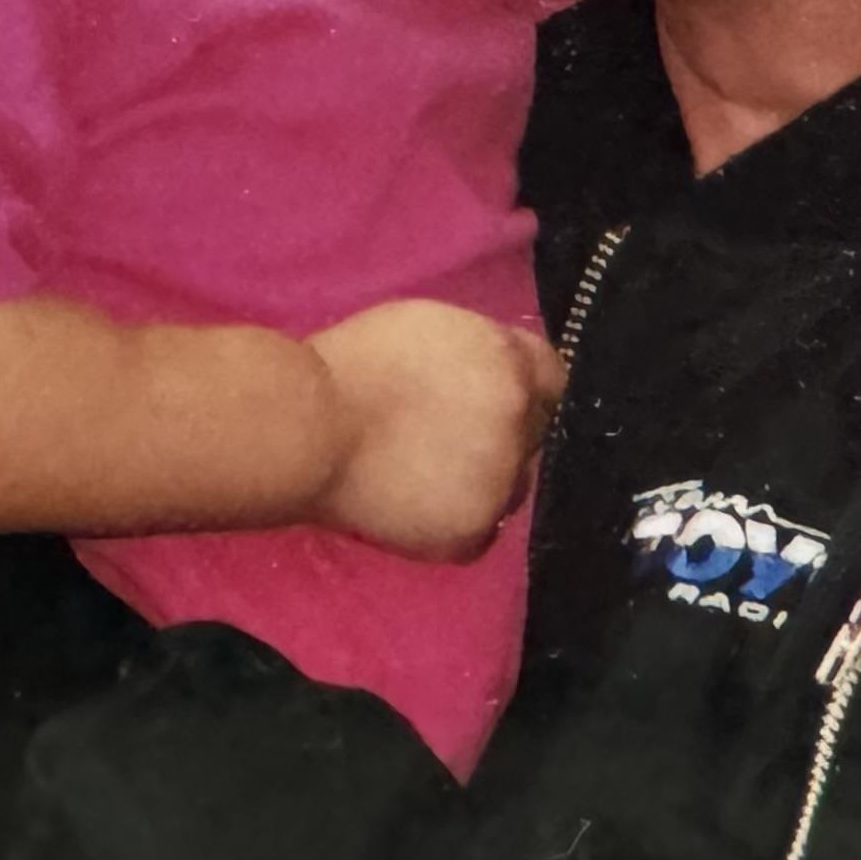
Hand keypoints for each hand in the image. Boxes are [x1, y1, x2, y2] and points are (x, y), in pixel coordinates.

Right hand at [303, 302, 564, 562]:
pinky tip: (417, 506)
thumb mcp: (431, 329)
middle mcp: (518, 420)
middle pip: (532, 432)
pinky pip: (482, 529)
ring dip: (481, 480)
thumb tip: (494, 375)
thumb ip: (479, 352)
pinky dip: (456, 522)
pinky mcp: (473, 531)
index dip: (521, 388)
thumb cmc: (352, 366)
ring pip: (510, 485)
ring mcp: (500, 481)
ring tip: (424, 476)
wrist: (309, 431)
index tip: (491, 399)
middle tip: (446, 440)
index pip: (552, 379)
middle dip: (499, 433)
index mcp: (508, 363)